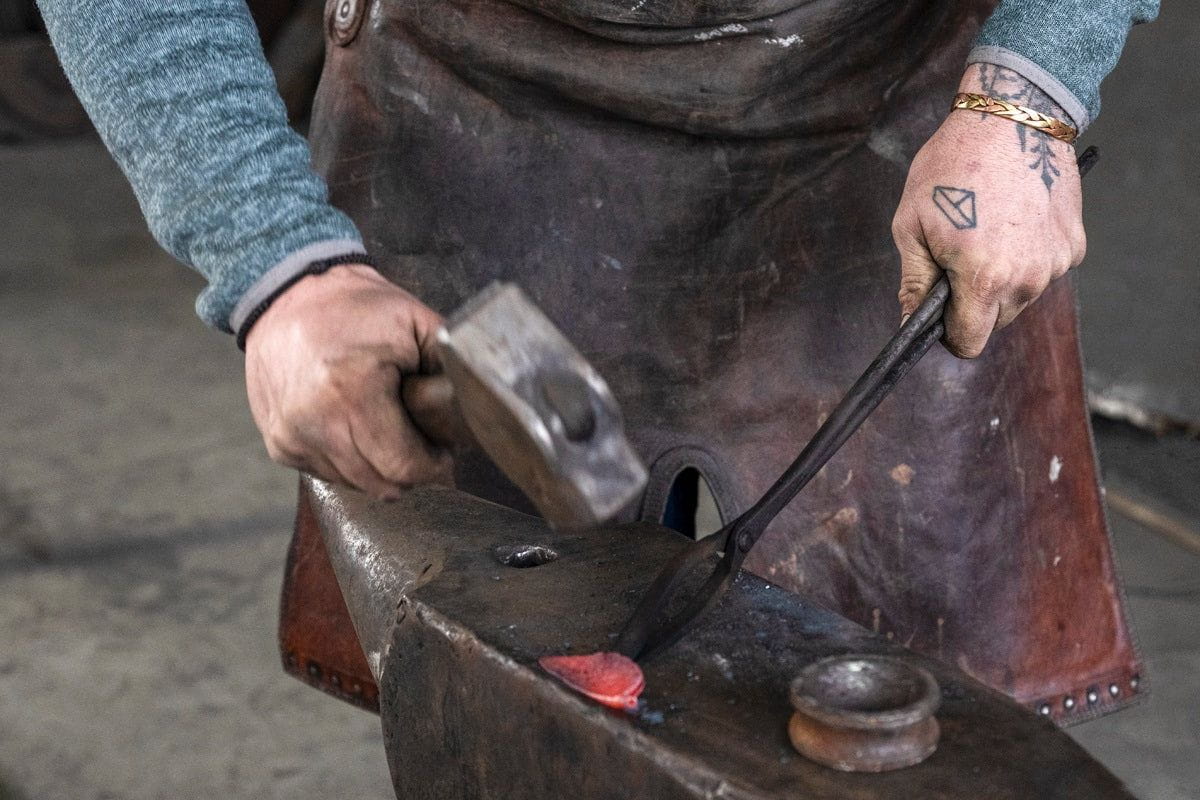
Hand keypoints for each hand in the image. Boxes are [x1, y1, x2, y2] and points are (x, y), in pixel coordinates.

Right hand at [244, 264, 452, 498]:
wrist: (287, 296)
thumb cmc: (356, 308)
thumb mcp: (415, 322)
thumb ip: (449, 364)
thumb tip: (480, 402)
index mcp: (353, 391)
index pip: (404, 466)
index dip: (433, 464)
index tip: (443, 451)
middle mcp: (315, 421)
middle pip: (382, 483)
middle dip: (411, 470)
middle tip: (422, 445)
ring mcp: (292, 436)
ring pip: (355, 484)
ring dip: (378, 468)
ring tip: (389, 432)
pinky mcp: (278, 443)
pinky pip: (328, 474)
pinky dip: (349, 460)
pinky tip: (356, 428)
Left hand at [891, 64, 1085, 357]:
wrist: (1011, 117)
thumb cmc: (952, 167)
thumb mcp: (912, 225)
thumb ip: (913, 282)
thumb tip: (909, 322)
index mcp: (984, 280)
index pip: (969, 342)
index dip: (948, 333)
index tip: (939, 314)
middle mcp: (1028, 280)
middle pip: (996, 321)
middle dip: (974, 302)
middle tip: (958, 255)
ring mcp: (1056, 263)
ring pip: (1021, 296)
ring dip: (1002, 279)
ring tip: (985, 231)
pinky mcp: (1074, 245)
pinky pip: (1044, 269)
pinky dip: (1027, 256)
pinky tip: (1012, 221)